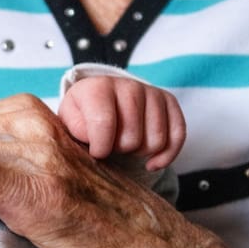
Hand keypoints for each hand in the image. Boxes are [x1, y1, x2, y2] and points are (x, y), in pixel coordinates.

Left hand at [59, 74, 185, 169]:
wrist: (102, 98)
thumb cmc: (84, 114)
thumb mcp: (70, 120)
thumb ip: (76, 129)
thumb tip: (94, 140)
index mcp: (99, 87)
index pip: (104, 124)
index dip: (100, 148)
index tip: (96, 152)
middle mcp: (128, 85)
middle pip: (132, 138)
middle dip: (120, 150)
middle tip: (111, 145)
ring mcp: (152, 92)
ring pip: (155, 141)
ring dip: (140, 153)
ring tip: (126, 145)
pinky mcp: (170, 102)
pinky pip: (178, 136)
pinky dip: (165, 156)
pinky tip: (151, 162)